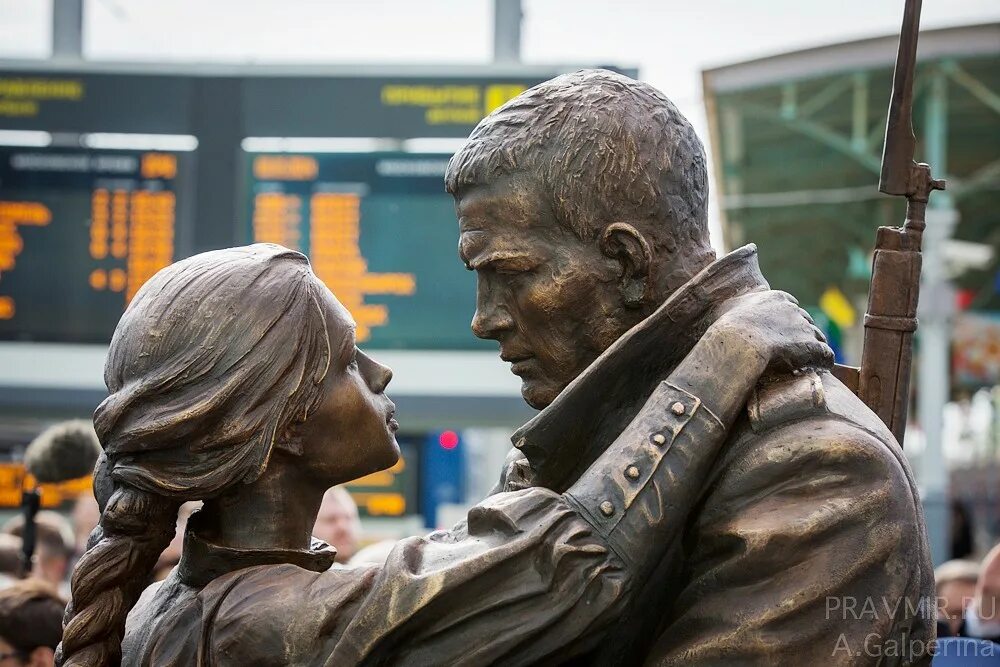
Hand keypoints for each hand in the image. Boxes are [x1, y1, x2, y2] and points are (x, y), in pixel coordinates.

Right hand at [709, 290, 833, 375]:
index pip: (790, 305)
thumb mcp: (726, 308)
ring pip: (818, 337)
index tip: (781, 332)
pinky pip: (826, 354)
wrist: (738, 344)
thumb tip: (722, 303)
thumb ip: (732, 304)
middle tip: (794, 350)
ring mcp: (804, 328)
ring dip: (814, 348)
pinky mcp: (812, 347)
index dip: (787, 320)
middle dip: (802, 334)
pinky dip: (824, 361)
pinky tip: (820, 368)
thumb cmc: (727, 328)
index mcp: (776, 298)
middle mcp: (793, 310)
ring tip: (809, 361)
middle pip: (806, 321)